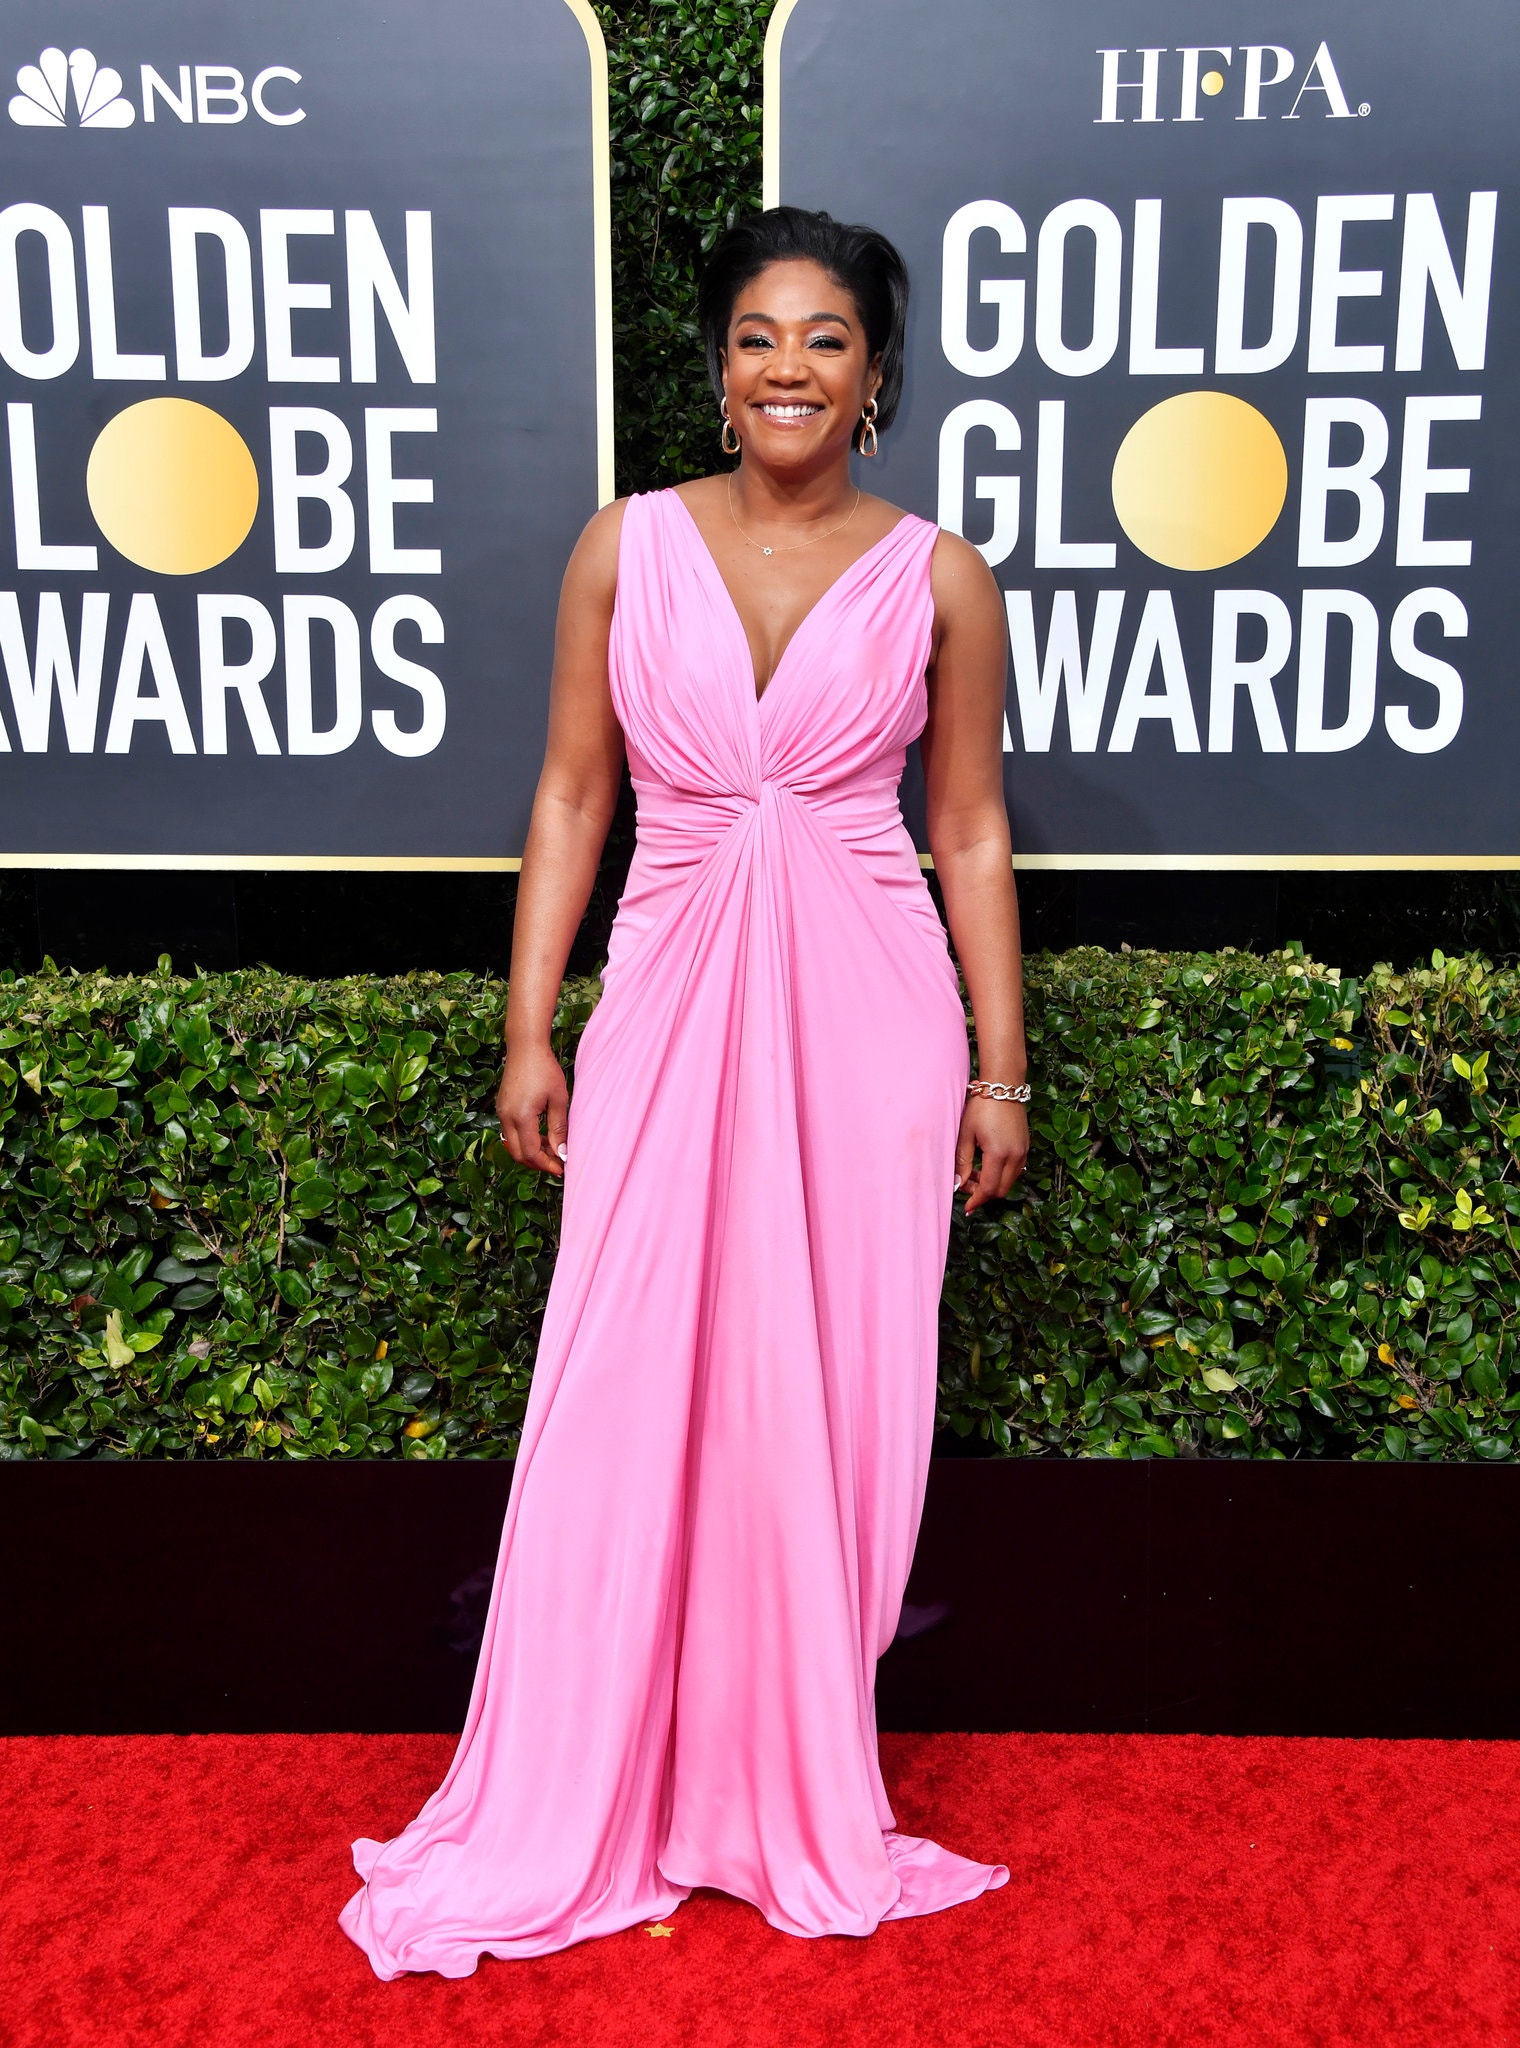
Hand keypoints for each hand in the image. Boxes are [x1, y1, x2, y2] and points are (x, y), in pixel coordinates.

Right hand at [496, 1046, 568, 1176]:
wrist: (525, 1047)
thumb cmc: (545, 1069)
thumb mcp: (558, 1099)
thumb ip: (559, 1128)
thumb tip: (562, 1152)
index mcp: (521, 1117)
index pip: (530, 1153)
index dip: (546, 1164)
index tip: (561, 1168)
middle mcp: (506, 1117)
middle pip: (518, 1154)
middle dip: (537, 1163)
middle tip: (556, 1163)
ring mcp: (502, 1112)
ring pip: (513, 1145)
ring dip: (531, 1151)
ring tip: (552, 1148)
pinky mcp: (502, 1108)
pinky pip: (511, 1133)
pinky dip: (525, 1140)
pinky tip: (541, 1134)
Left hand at [954, 1096, 1027, 1213]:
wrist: (1004, 1085)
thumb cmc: (982, 1106)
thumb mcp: (966, 1133)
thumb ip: (961, 1160)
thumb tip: (957, 1183)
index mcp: (998, 1154)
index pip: (988, 1188)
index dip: (976, 1200)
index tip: (966, 1207)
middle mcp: (1015, 1156)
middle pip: (1001, 1190)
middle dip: (983, 1193)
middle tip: (965, 1184)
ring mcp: (1023, 1152)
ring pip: (1009, 1181)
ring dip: (992, 1184)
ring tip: (972, 1172)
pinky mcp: (1025, 1147)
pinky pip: (1015, 1170)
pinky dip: (1001, 1174)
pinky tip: (985, 1164)